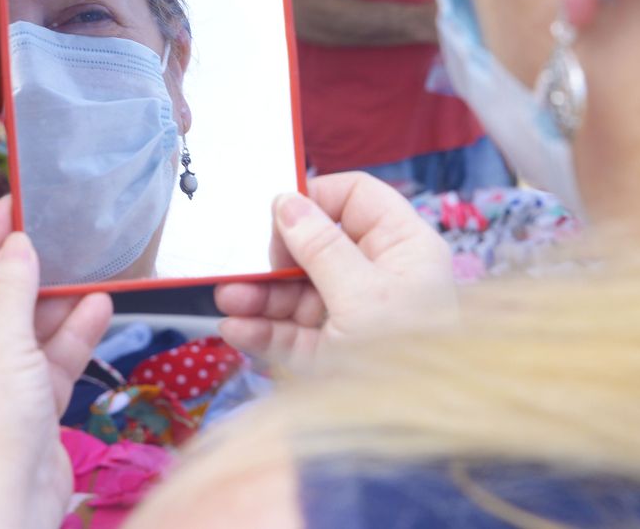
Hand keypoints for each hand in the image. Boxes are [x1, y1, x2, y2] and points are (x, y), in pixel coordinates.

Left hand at [0, 199, 111, 528]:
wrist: (8, 500)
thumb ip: (11, 283)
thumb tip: (18, 245)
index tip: (14, 205)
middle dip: (27, 271)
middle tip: (58, 233)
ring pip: (23, 328)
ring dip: (56, 302)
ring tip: (88, 266)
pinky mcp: (22, 407)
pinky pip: (45, 359)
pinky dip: (70, 334)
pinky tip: (98, 305)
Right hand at [215, 174, 454, 368]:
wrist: (412, 440)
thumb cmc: (408, 358)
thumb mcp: (364, 295)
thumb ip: (321, 247)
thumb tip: (287, 203)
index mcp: (403, 248)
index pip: (358, 199)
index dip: (317, 197)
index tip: (277, 212)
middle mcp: (380, 278)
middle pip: (318, 248)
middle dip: (277, 258)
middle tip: (245, 264)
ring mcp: (353, 317)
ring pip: (299, 293)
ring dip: (260, 295)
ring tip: (227, 298)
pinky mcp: (333, 355)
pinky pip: (293, 333)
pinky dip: (263, 330)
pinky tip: (235, 328)